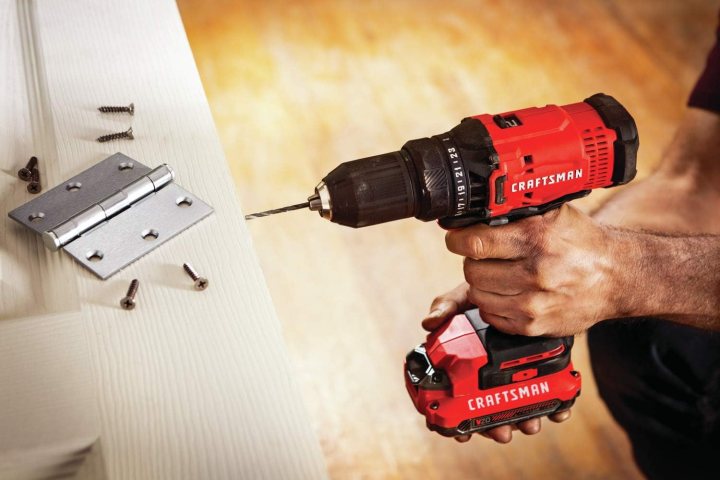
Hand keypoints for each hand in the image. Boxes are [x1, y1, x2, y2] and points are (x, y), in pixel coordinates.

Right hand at [422, 283, 571, 442]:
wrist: (539, 278)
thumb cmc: (495, 288)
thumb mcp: (470, 296)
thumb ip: (449, 306)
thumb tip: (428, 323)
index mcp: (466, 360)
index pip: (455, 396)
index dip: (454, 418)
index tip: (459, 432)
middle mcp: (489, 371)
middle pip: (485, 411)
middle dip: (492, 428)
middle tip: (501, 432)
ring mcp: (516, 372)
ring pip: (515, 407)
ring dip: (522, 422)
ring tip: (529, 424)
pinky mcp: (543, 369)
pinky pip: (548, 395)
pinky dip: (554, 407)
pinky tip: (558, 411)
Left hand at [443, 204, 624, 336]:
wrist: (618, 276)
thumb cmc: (581, 242)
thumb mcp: (553, 213)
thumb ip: (514, 211)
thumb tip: (471, 213)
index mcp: (536, 239)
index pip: (474, 243)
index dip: (458, 240)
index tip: (458, 238)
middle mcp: (534, 273)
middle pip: (472, 270)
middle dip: (474, 260)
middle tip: (488, 256)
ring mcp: (533, 304)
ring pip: (478, 295)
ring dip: (482, 284)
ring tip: (500, 273)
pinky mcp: (534, 326)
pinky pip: (491, 316)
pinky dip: (493, 305)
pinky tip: (510, 292)